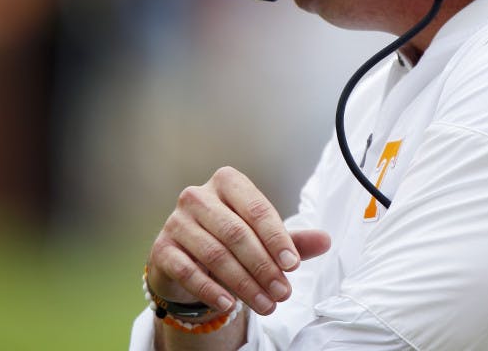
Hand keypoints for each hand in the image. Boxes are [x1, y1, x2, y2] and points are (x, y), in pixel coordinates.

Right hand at [147, 166, 330, 316]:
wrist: (186, 256)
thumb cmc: (230, 239)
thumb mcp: (263, 237)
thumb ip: (292, 240)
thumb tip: (326, 240)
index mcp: (227, 182)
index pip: (256, 209)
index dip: (277, 238)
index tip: (293, 265)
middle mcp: (198, 196)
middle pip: (236, 233)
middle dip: (263, 267)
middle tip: (283, 292)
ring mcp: (176, 221)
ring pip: (214, 254)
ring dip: (243, 283)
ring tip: (266, 304)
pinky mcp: (161, 248)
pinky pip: (187, 271)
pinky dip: (209, 289)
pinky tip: (229, 304)